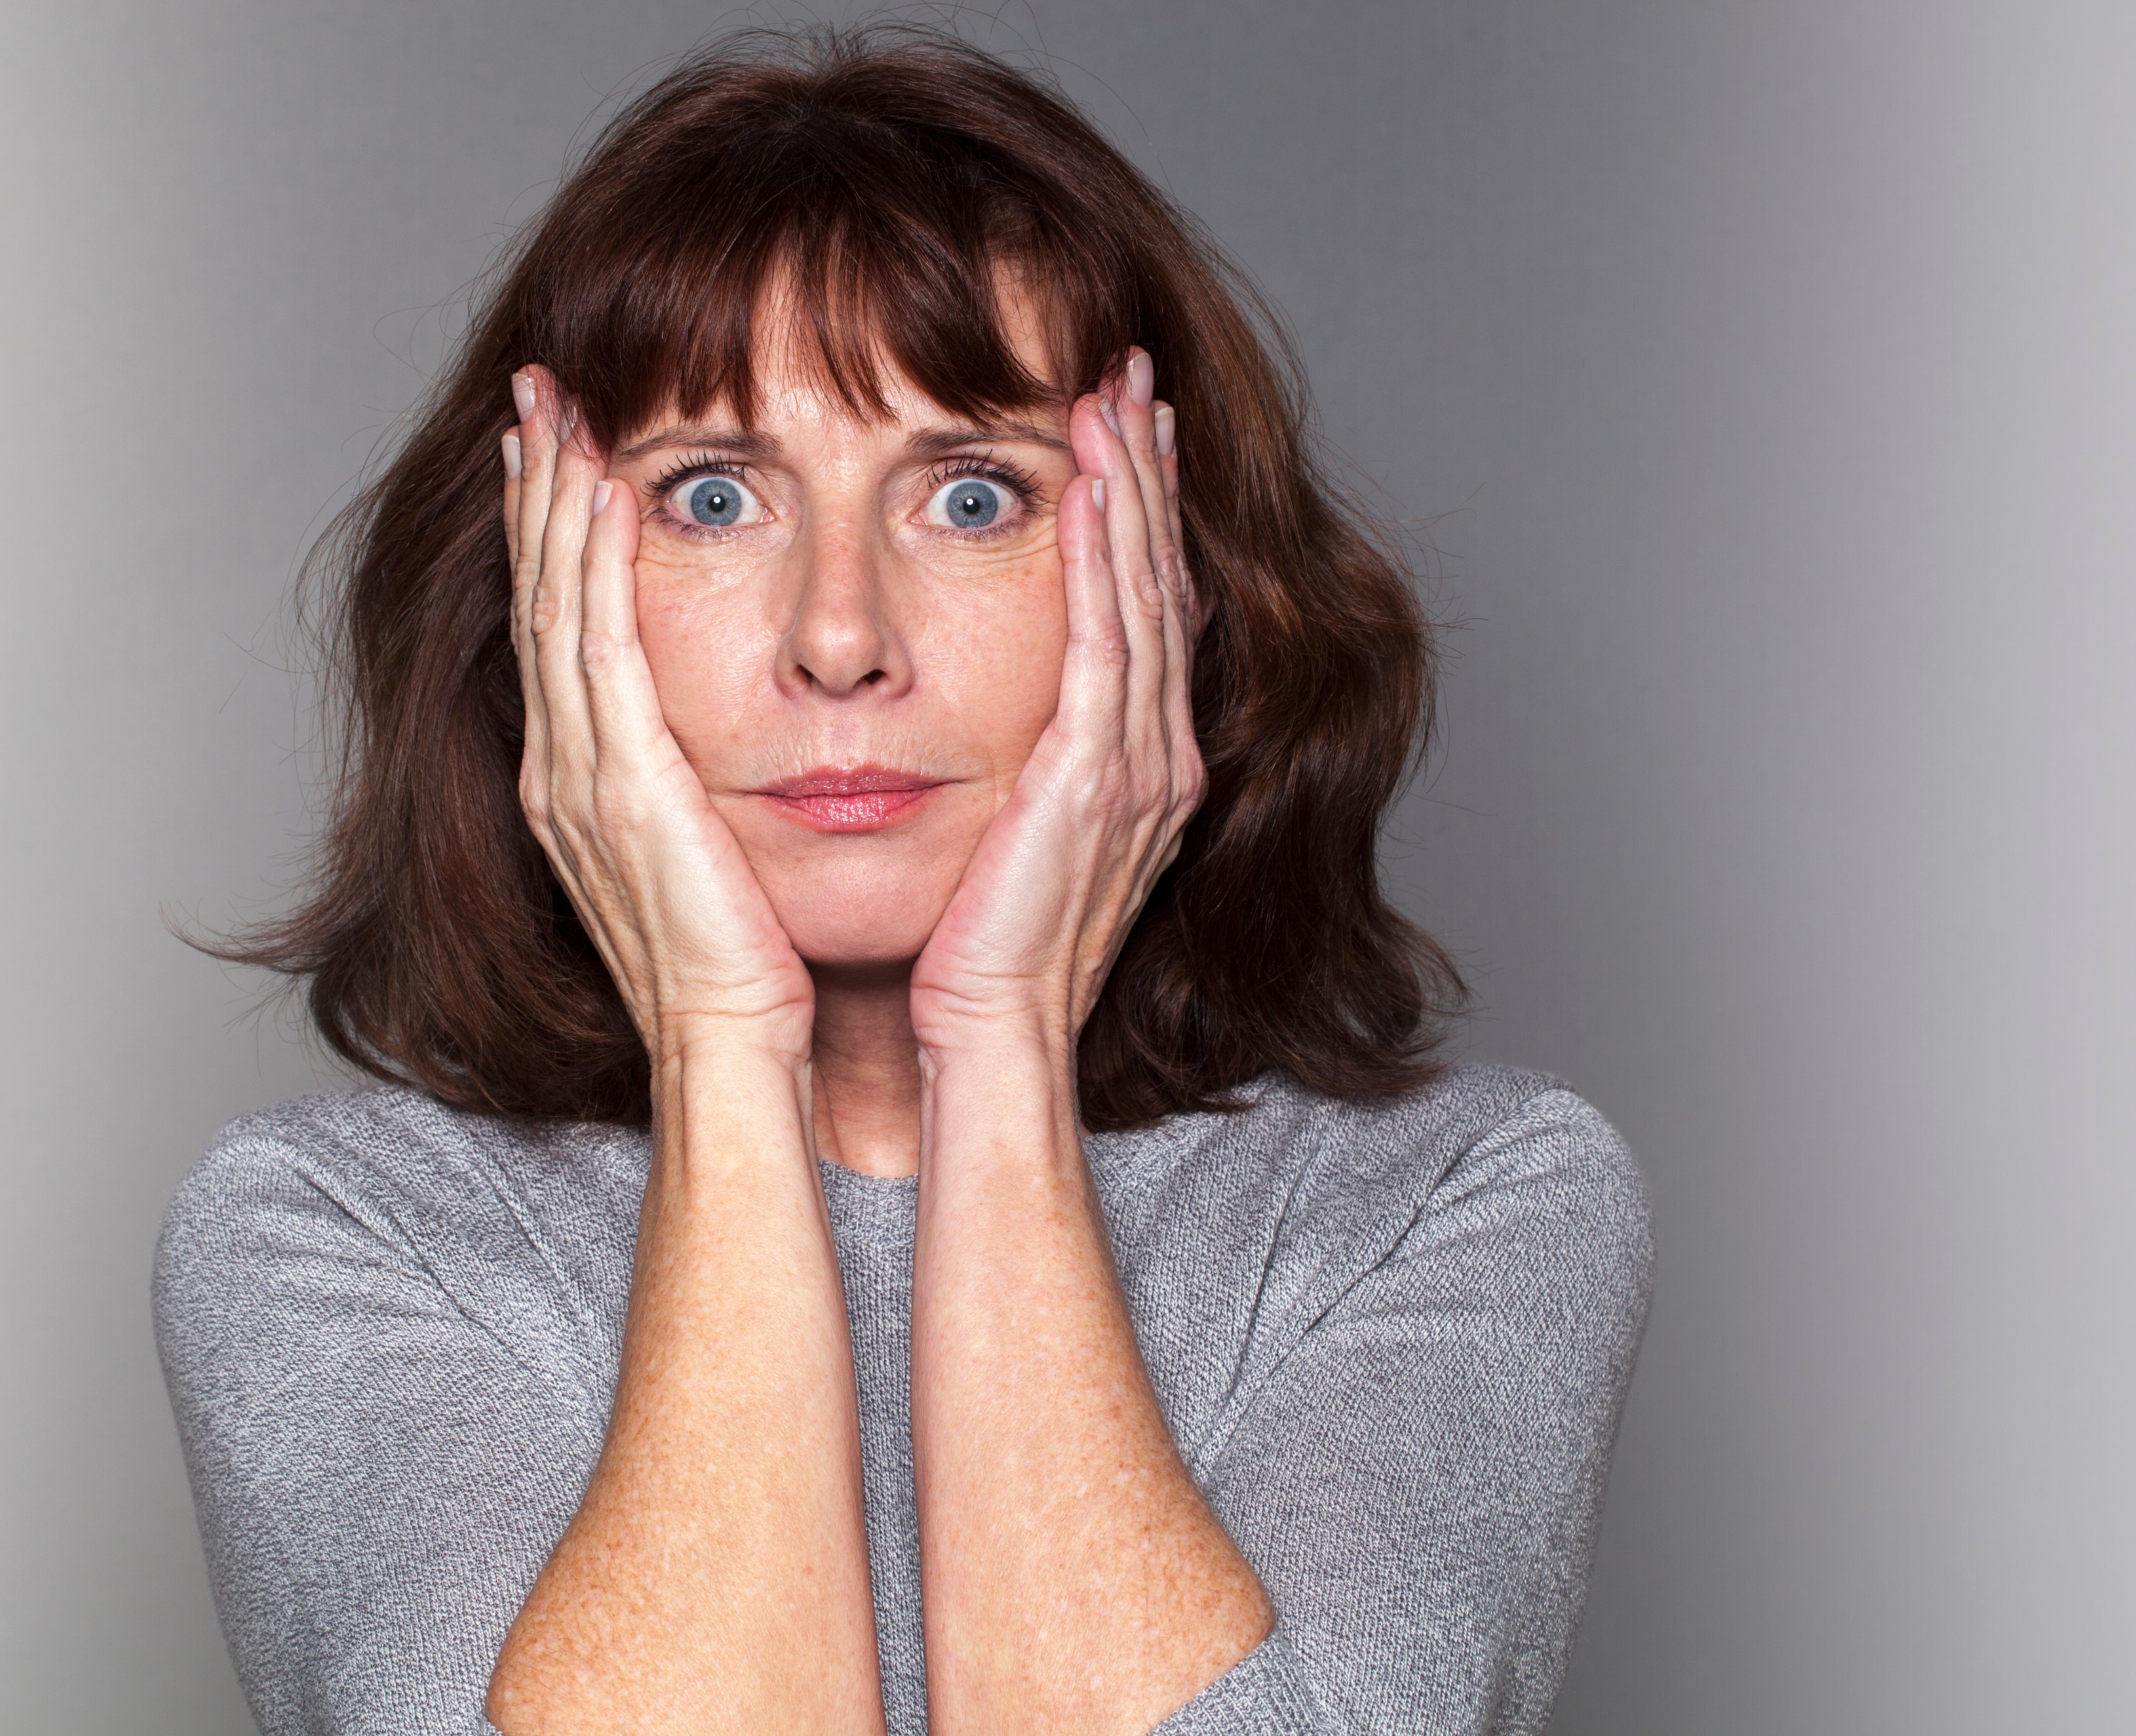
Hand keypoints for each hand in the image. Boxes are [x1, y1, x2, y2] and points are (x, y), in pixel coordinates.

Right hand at [505, 366, 814, 1065]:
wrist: (731, 1045)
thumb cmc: (739, 961)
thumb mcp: (705, 850)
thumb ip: (688, 783)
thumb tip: (709, 739)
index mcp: (582, 780)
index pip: (560, 626)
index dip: (550, 532)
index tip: (554, 450)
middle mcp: (562, 767)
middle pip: (541, 596)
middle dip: (535, 488)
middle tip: (536, 393)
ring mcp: (579, 775)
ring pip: (558, 605)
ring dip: (556, 500)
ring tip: (558, 412)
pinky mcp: (620, 784)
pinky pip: (601, 649)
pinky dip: (596, 564)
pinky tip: (607, 493)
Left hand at [908, 347, 1205, 1056]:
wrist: (985, 1035)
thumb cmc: (977, 947)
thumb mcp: (1012, 829)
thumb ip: (1028, 758)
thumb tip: (1009, 704)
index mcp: (1136, 764)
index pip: (1143, 606)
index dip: (1138, 511)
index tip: (1120, 427)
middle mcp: (1155, 754)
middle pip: (1158, 579)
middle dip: (1146, 471)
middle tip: (1129, 373)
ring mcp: (1138, 766)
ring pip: (1143, 595)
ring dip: (1130, 489)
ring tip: (1112, 396)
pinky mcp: (1094, 779)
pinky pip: (1106, 646)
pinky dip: (1106, 563)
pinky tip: (1092, 491)